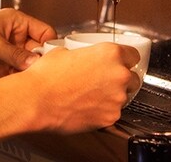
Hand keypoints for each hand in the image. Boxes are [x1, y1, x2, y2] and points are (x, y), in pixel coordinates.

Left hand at [0, 9, 56, 80]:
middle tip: (43, 77)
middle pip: (38, 53)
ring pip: (27, 68)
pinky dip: (17, 84)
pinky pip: (15, 78)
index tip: (53, 61)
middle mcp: (14, 38)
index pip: (44, 33)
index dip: (50, 46)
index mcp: (17, 23)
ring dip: (27, 76)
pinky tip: (18, 89)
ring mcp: (7, 55)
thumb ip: (16, 55)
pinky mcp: (0, 70)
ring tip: (30, 85)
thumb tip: (36, 63)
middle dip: (40, 65)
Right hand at [22, 44, 140, 133]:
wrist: (37, 100)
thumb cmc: (47, 77)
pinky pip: (113, 113)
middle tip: (102, 81)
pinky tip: (87, 107)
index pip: (133, 54)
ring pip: (124, 97)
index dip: (125, 59)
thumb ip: (83, 55)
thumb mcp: (64, 52)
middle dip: (120, 79)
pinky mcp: (110, 118)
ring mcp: (116, 98)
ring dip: (112, 96)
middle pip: (132, 77)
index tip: (121, 62)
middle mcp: (118, 75)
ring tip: (90, 96)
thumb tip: (81, 58)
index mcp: (110, 53)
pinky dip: (103, 111)